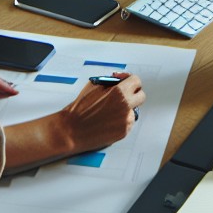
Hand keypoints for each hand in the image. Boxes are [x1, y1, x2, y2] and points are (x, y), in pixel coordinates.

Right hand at [3, 72, 144, 172]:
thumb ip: (111, 82)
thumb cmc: (80, 108)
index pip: (136, 81)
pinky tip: (108, 121)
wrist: (71, 130)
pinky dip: (121, 121)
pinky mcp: (123, 132)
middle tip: (123, 95)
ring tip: (110, 111)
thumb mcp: (94, 86)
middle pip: (141, 96)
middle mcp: (125, 106)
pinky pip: (128, 123)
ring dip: (126, 109)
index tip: (125, 82)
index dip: (130, 80)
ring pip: (134, 111)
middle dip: (133, 94)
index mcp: (119, 92)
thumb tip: (120, 80)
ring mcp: (126, 121)